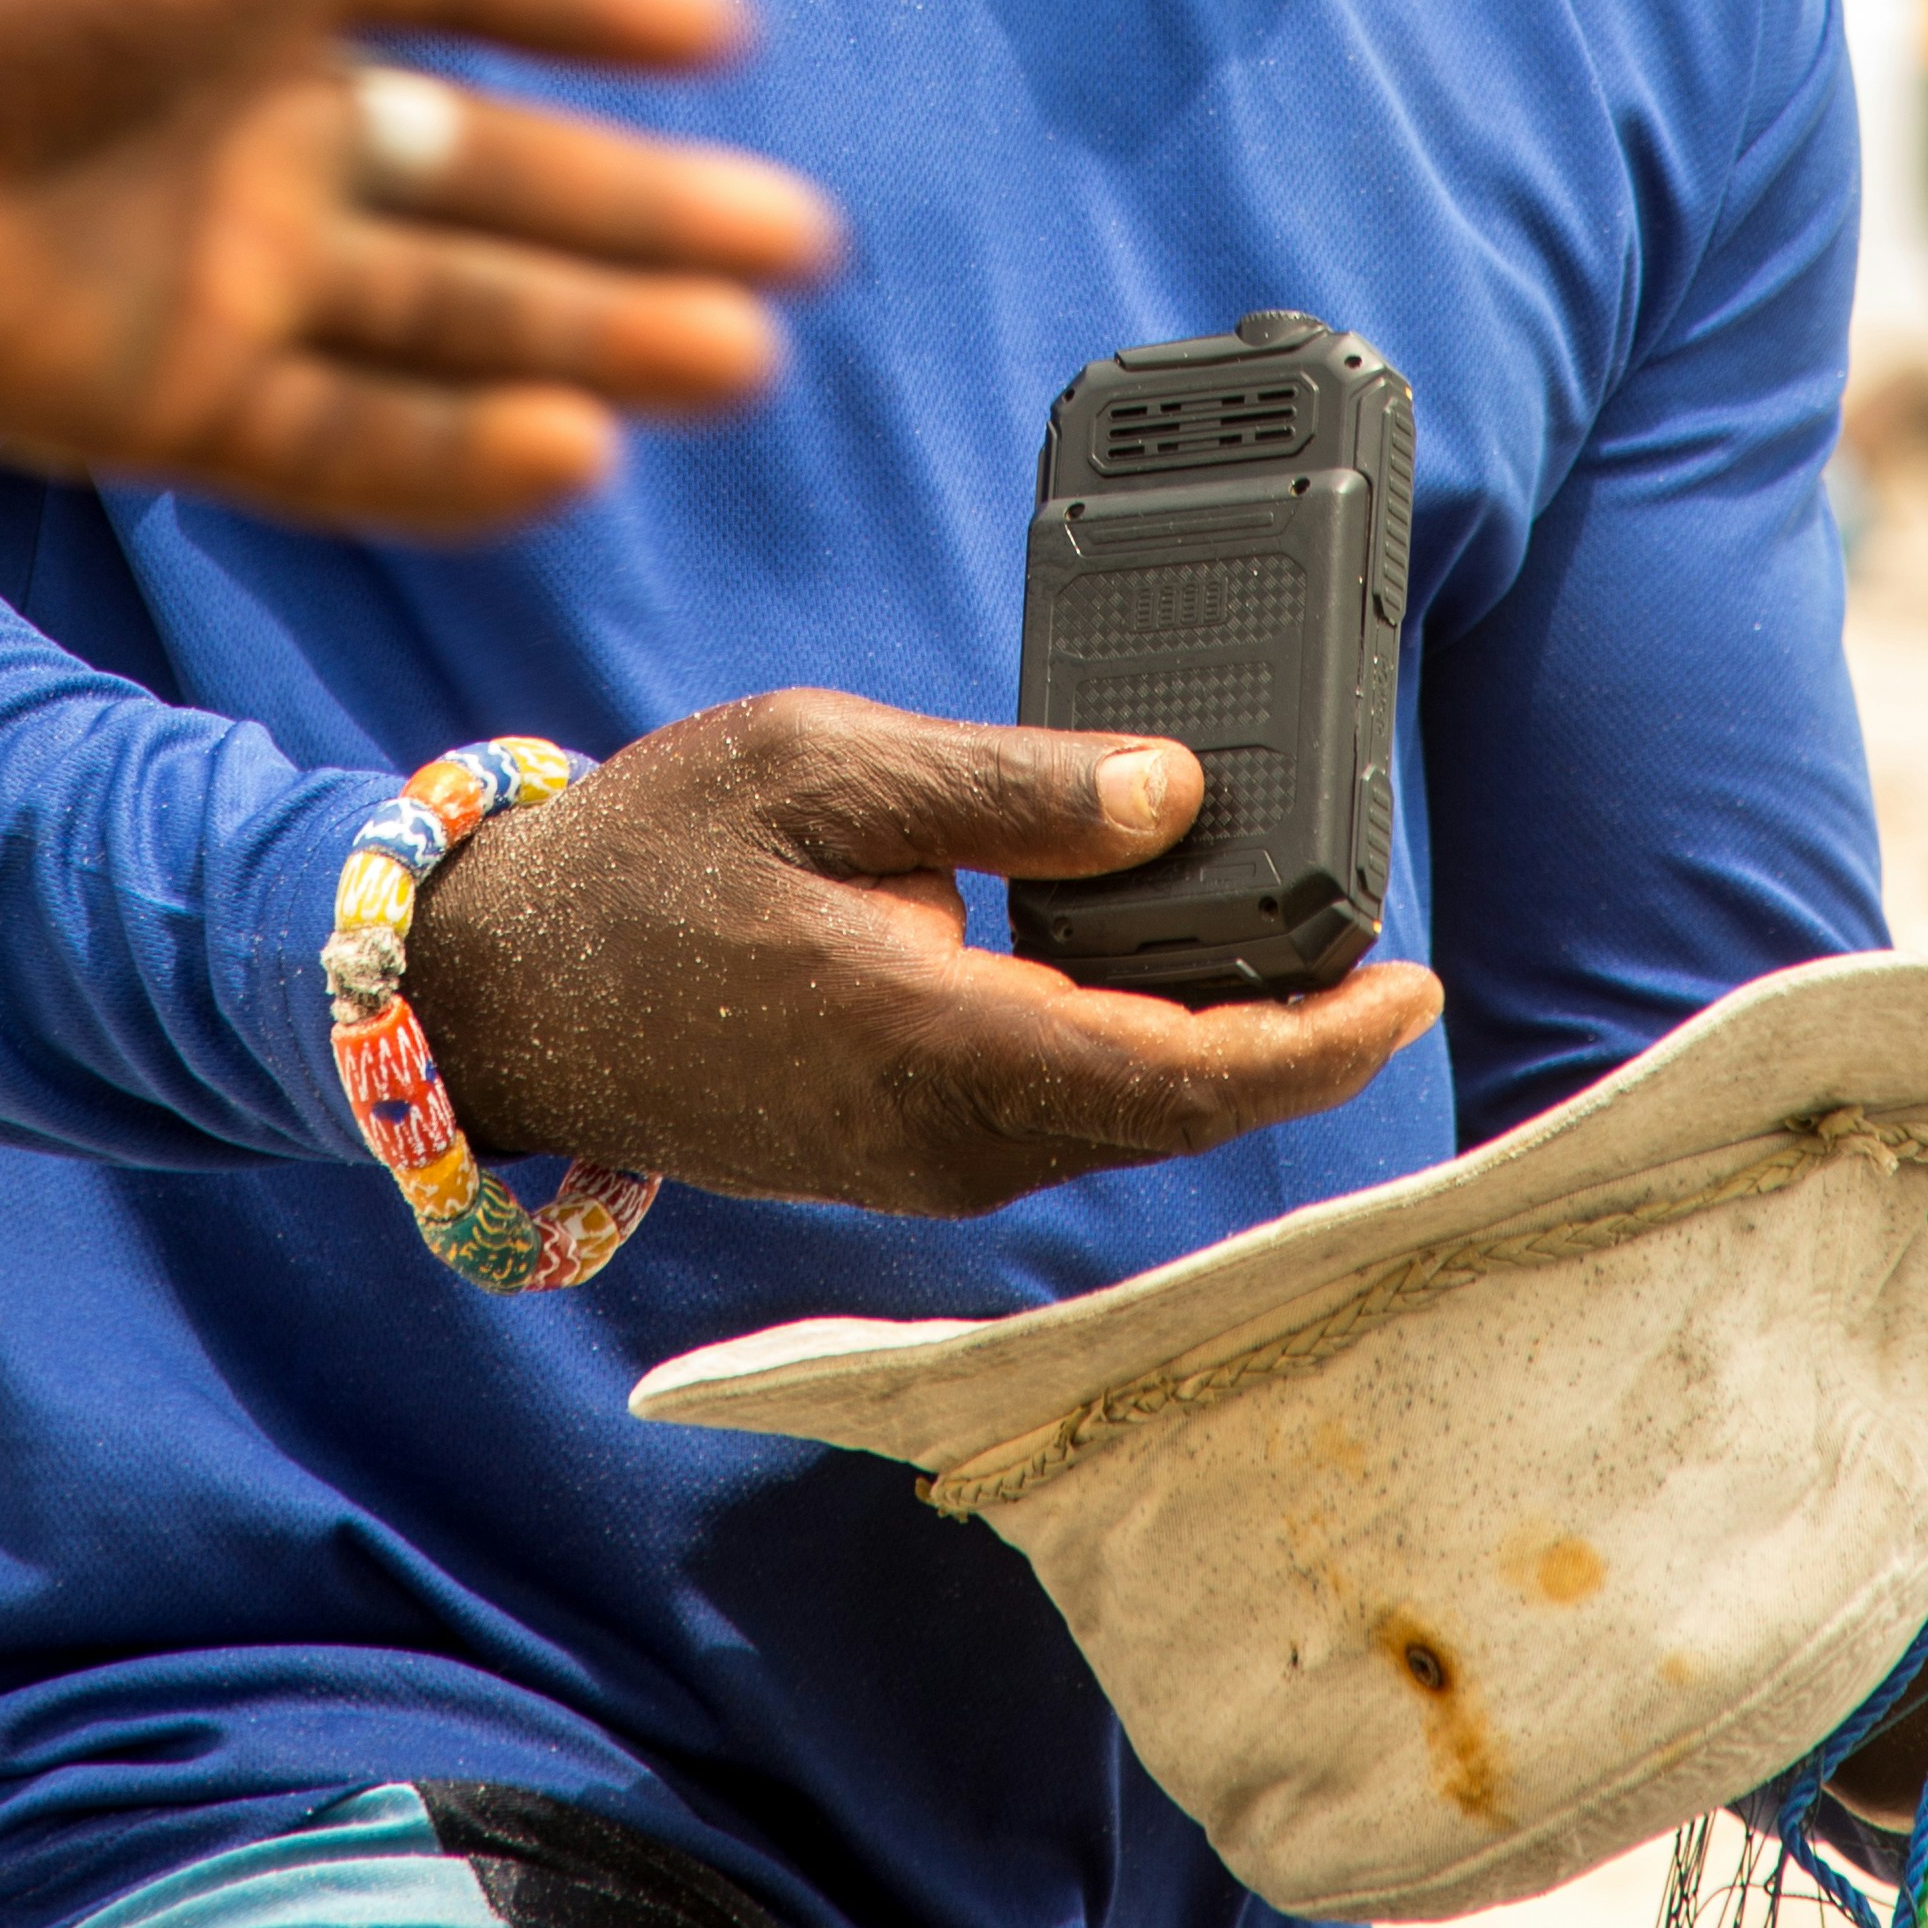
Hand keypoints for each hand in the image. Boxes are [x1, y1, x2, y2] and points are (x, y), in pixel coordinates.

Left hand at [0, 0, 840, 528]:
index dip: (591, 2)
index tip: (725, 37)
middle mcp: (256, 117)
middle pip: (487, 175)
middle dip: (638, 208)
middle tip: (801, 245)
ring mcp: (209, 265)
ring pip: (441, 314)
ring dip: (590, 335)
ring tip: (745, 359)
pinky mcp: (156, 398)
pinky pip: (335, 442)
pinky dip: (456, 457)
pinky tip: (583, 456)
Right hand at [403, 685, 1444, 1210]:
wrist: (518, 986)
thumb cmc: (656, 855)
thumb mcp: (825, 765)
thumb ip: (1004, 785)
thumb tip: (1171, 795)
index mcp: (935, 1044)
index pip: (1177, 1073)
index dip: (1313, 1042)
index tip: (1409, 983)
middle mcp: (950, 1138)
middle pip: (1175, 1107)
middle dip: (1292, 1035)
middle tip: (1376, 934)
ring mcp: (930, 1162)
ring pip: (1126, 1115)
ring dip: (1218, 1041)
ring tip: (1292, 934)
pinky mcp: (913, 1151)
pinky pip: (1066, 1111)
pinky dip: (1140, 1046)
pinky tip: (1162, 963)